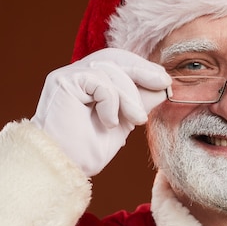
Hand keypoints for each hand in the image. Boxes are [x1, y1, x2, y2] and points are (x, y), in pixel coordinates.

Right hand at [31, 48, 170, 175]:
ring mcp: (68, 75)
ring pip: (110, 69)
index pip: (119, 62)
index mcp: (91, 82)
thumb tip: (163, 85)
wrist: (65, 167)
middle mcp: (78, 74)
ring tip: (136, 120)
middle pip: (115, 58)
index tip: (164, 81)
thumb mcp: (124, 121)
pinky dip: (110, 101)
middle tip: (163, 84)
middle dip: (143, 70)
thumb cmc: (88, 149)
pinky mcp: (62, 80)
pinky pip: (98, 80)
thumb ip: (139, 102)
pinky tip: (109, 122)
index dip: (142, 67)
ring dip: (129, 96)